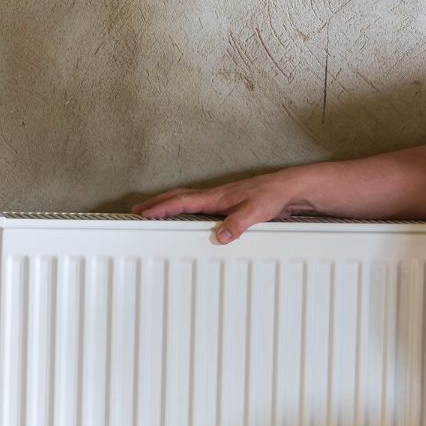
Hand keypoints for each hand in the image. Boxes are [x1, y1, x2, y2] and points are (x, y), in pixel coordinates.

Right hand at [132, 168, 306, 243]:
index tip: (142, 213)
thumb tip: (220, 236)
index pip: (181, 202)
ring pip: (186, 200)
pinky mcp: (227, 204)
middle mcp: (215, 196)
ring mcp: (220, 199)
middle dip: (156, 203)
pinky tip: (184, 216)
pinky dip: (183, 208)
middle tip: (137, 210)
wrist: (288, 188)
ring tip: (153, 212)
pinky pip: (198, 205)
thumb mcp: (256, 212)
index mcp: (216, 197)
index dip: (161, 208)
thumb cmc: (273, 195)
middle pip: (178, 197)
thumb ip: (238, 224)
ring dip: (168, 204)